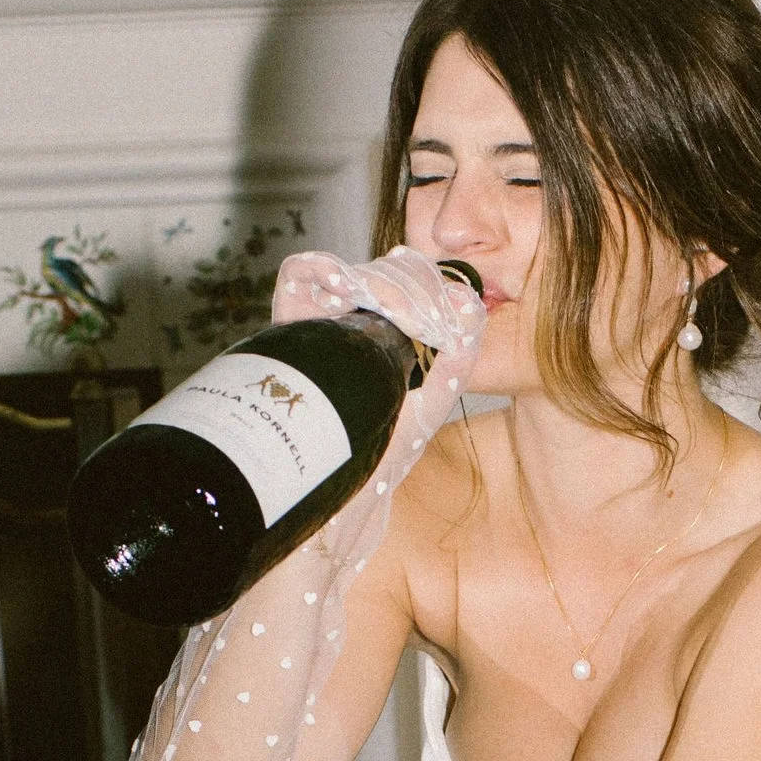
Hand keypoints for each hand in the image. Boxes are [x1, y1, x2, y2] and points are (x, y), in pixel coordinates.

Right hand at [270, 250, 482, 490]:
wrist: (346, 492)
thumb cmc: (385, 452)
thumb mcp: (434, 401)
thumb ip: (457, 357)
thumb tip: (469, 304)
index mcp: (385, 333)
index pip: (405, 280)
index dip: (429, 283)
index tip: (448, 311)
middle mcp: (350, 322)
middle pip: (378, 270)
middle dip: (410, 285)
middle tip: (425, 316)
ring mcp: (320, 323)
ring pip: (348, 268)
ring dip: (377, 281)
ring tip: (395, 309)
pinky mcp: (290, 329)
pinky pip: (298, 276)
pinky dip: (322, 268)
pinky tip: (346, 287)